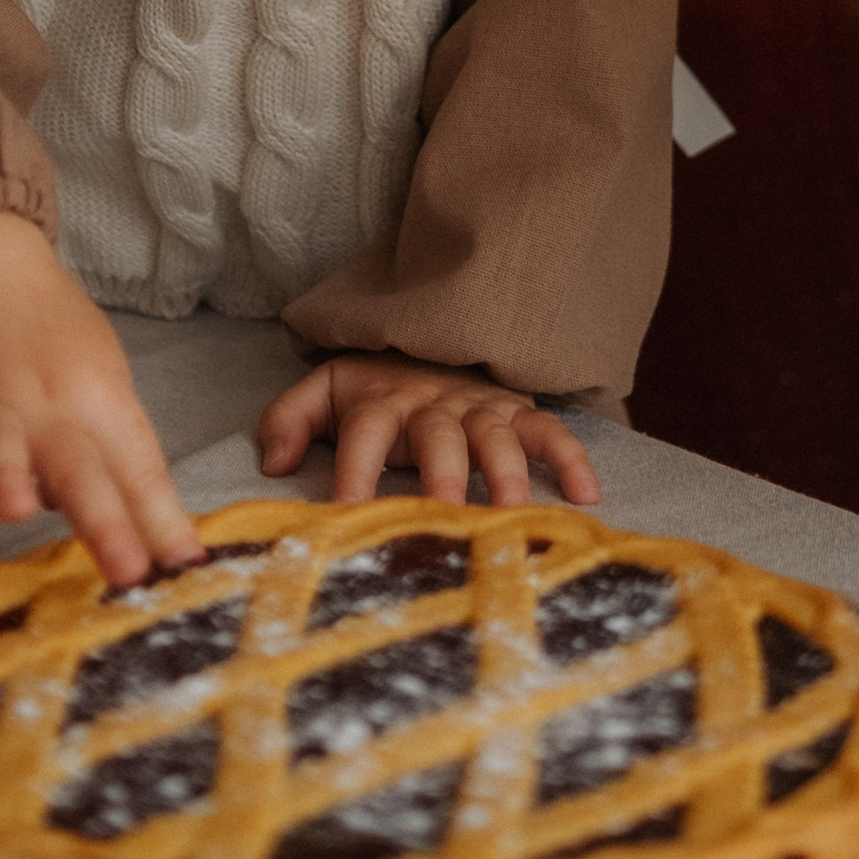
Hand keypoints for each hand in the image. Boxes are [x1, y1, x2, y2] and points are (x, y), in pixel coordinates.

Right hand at [0, 210, 203, 585]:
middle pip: (79, 466)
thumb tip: (159, 543)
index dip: (159, 518)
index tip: (185, 566)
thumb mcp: (102, 394)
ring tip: (13, 508)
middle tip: (126, 570)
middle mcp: (49, 406)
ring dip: (6, 472)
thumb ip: (117, 466)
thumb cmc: (56, 346)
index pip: (136, 468)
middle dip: (104, 521)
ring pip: (0, 438)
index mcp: (100, 406)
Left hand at [258, 351, 600, 508]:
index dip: (354, 473)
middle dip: (442, 476)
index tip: (346, 517)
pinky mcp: (516, 411)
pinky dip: (569, 457)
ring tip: (513, 515)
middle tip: (445, 515)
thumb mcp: (322, 391)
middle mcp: (431, 405)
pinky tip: (586, 495)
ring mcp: (479, 408)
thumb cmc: (372, 389)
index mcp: (380, 404)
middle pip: (437, 437)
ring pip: (495, 438)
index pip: (363, 435)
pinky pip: (547, 430)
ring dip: (505, 474)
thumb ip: (287, 420)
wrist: (426, 342)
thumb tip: (272, 464)